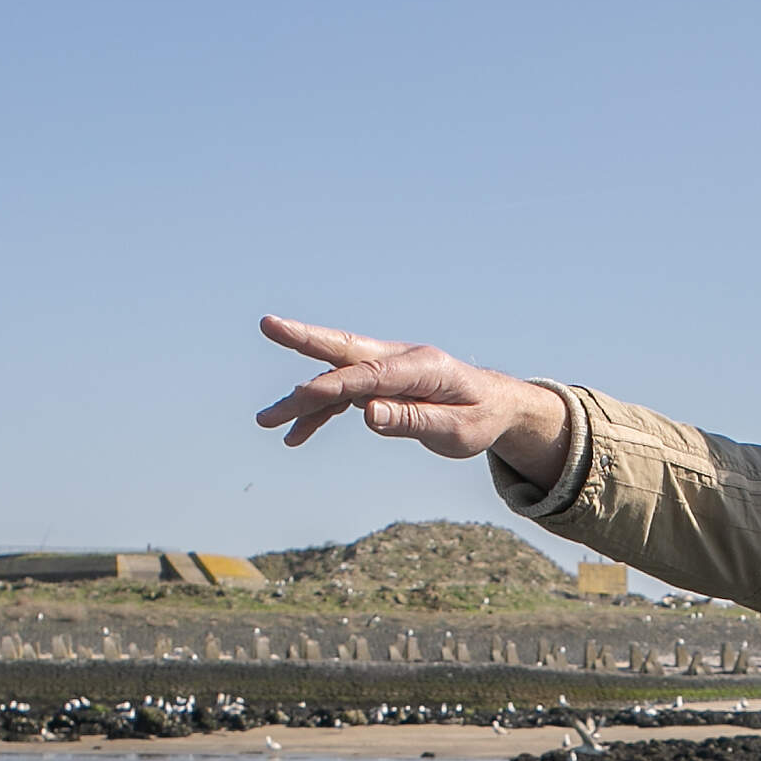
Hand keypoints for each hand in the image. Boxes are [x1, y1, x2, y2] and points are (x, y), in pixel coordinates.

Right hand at [253, 316, 571, 481]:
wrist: (496, 405)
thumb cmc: (480, 417)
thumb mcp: (456, 430)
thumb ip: (413, 419)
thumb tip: (369, 414)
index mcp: (420, 366)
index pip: (369, 375)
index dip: (334, 386)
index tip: (303, 397)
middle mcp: (397, 360)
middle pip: (343, 350)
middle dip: (303, 339)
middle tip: (267, 324)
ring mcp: (385, 370)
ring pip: (335, 379)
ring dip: (300, 399)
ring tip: (265, 422)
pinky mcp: (379, 385)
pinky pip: (342, 397)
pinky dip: (318, 415)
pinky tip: (295, 436)